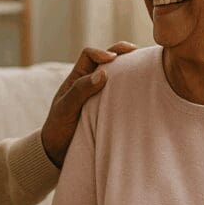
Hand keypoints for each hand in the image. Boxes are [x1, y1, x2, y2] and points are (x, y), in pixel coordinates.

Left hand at [41, 42, 137, 167]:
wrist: (59, 153)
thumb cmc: (58, 128)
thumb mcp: (65, 109)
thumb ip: (80, 91)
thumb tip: (103, 74)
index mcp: (77, 78)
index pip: (89, 55)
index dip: (101, 52)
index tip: (112, 59)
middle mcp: (90, 82)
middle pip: (108, 60)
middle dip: (121, 53)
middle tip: (137, 52)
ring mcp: (101, 95)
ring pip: (117, 75)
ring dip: (129, 68)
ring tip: (145, 66)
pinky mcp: (109, 108)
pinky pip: (122, 93)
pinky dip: (132, 87)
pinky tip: (144, 88)